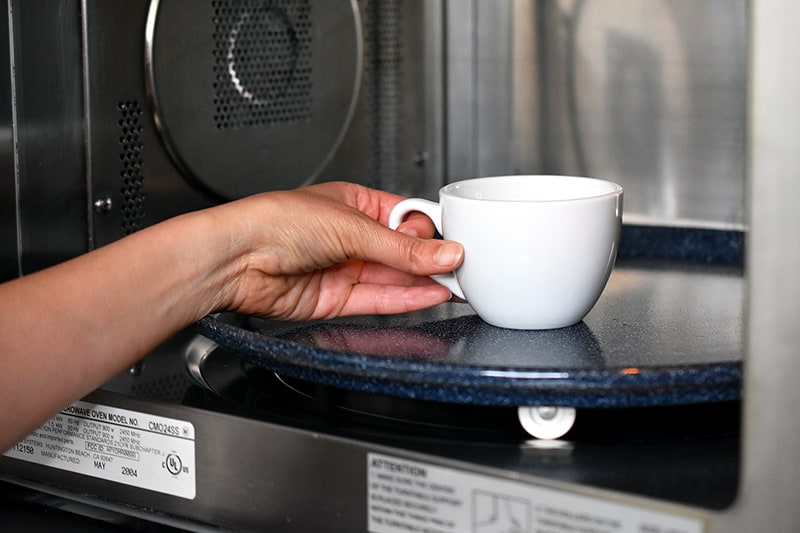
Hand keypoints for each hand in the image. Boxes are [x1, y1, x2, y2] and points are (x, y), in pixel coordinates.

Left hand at [213, 181, 463, 319]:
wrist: (236, 258)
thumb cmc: (275, 222)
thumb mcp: (351, 226)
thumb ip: (401, 247)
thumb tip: (443, 253)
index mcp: (354, 204)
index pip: (405, 218)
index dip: (430, 230)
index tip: (456, 240)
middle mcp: (350, 237)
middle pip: (402, 251)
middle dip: (431, 259)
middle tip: (463, 267)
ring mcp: (344, 269)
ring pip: (394, 278)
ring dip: (425, 282)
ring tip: (457, 284)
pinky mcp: (337, 299)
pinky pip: (380, 300)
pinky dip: (407, 300)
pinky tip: (431, 295)